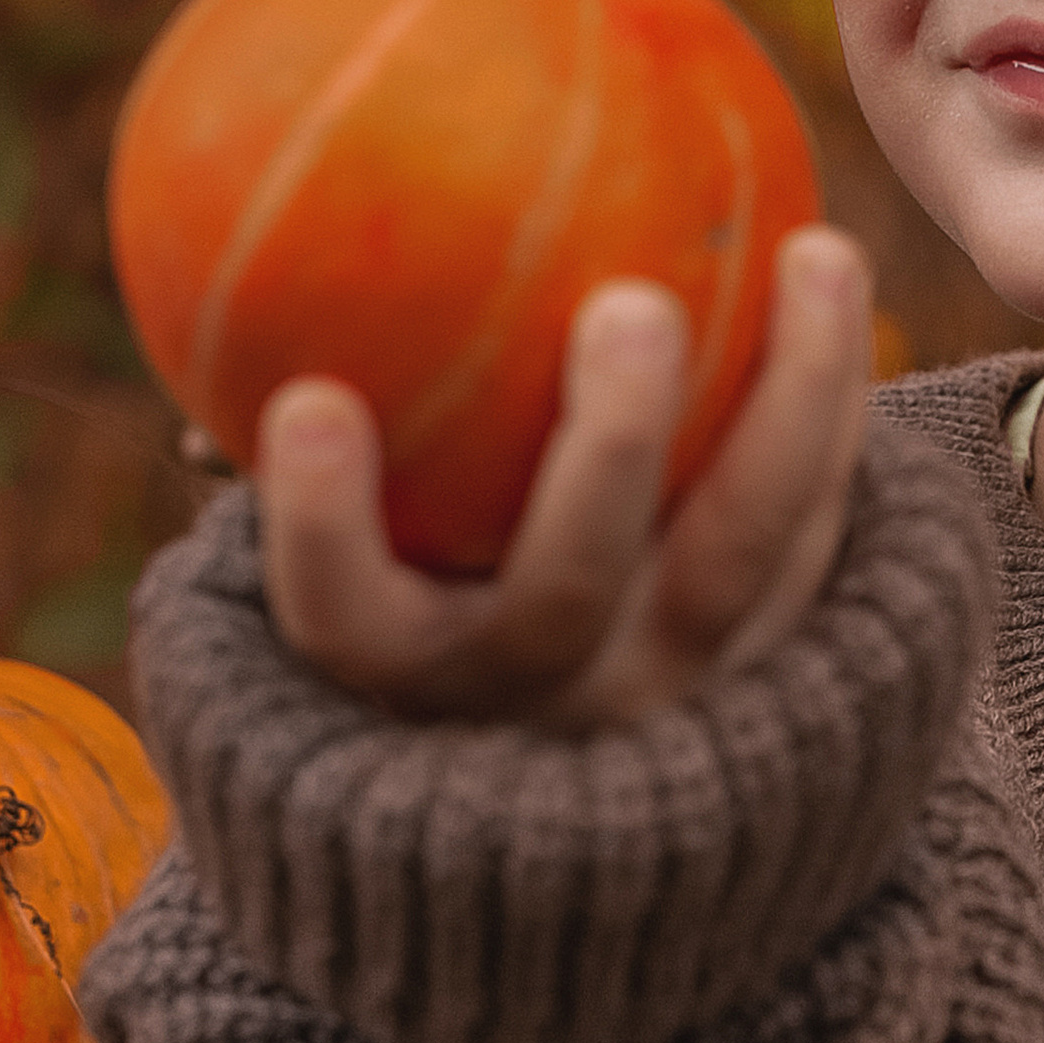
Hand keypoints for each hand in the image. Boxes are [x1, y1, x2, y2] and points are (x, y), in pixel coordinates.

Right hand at [252, 226, 874, 732]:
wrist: (604, 794)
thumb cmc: (420, 586)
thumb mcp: (348, 534)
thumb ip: (290, 436)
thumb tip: (208, 260)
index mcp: (404, 677)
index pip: (340, 621)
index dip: (316, 528)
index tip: (312, 402)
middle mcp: (542, 704)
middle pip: (562, 596)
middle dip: (602, 454)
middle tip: (629, 305)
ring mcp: (677, 694)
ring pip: (741, 564)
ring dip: (790, 404)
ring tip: (815, 248)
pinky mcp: (793, 668)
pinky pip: (823, 531)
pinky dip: (835, 412)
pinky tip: (826, 274)